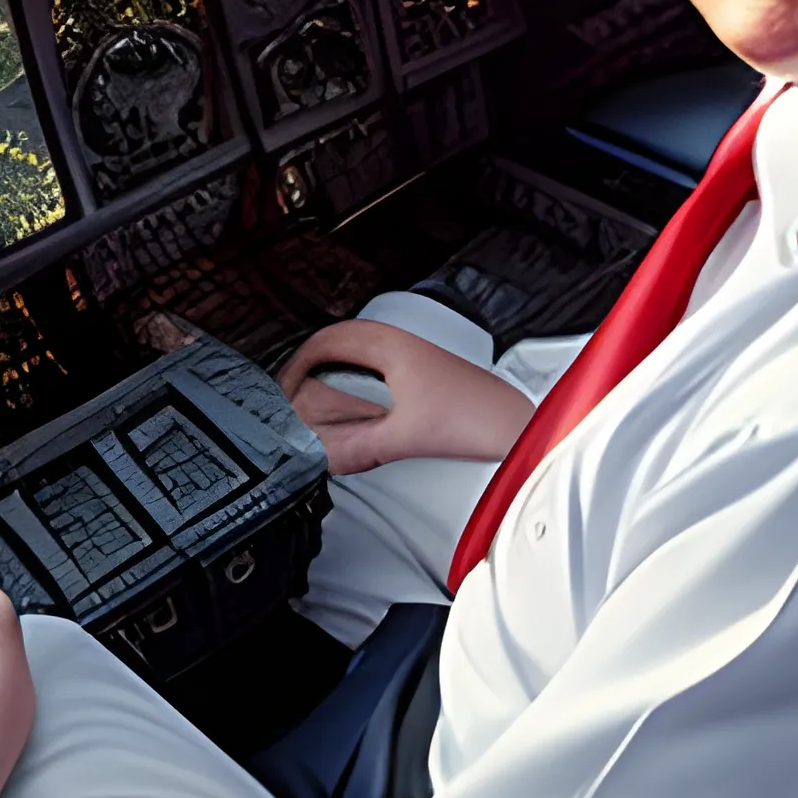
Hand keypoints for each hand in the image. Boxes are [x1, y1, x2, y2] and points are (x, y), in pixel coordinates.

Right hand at [279, 320, 535, 473]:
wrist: (514, 423)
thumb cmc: (476, 417)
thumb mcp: (405, 437)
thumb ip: (356, 449)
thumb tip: (319, 456)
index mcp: (389, 345)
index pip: (326, 341)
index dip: (296, 365)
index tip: (283, 390)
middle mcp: (398, 343)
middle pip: (336, 344)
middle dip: (308, 369)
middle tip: (290, 396)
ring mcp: (409, 356)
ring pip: (355, 355)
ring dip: (331, 375)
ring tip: (313, 402)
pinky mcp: (418, 373)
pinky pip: (372, 369)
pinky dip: (352, 385)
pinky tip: (351, 410)